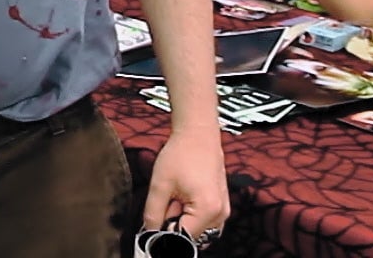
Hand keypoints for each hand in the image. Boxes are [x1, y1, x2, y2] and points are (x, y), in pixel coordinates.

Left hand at [142, 126, 228, 240]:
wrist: (198, 134)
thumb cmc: (180, 154)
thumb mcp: (160, 184)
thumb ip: (153, 214)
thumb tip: (149, 235)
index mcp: (207, 210)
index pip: (182, 238)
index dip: (165, 232)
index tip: (157, 218)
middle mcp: (220, 215)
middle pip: (190, 235)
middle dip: (174, 223)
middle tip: (170, 199)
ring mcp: (223, 211)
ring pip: (196, 229)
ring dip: (182, 219)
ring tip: (178, 196)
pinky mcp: (221, 206)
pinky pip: (202, 220)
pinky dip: (190, 213)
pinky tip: (185, 195)